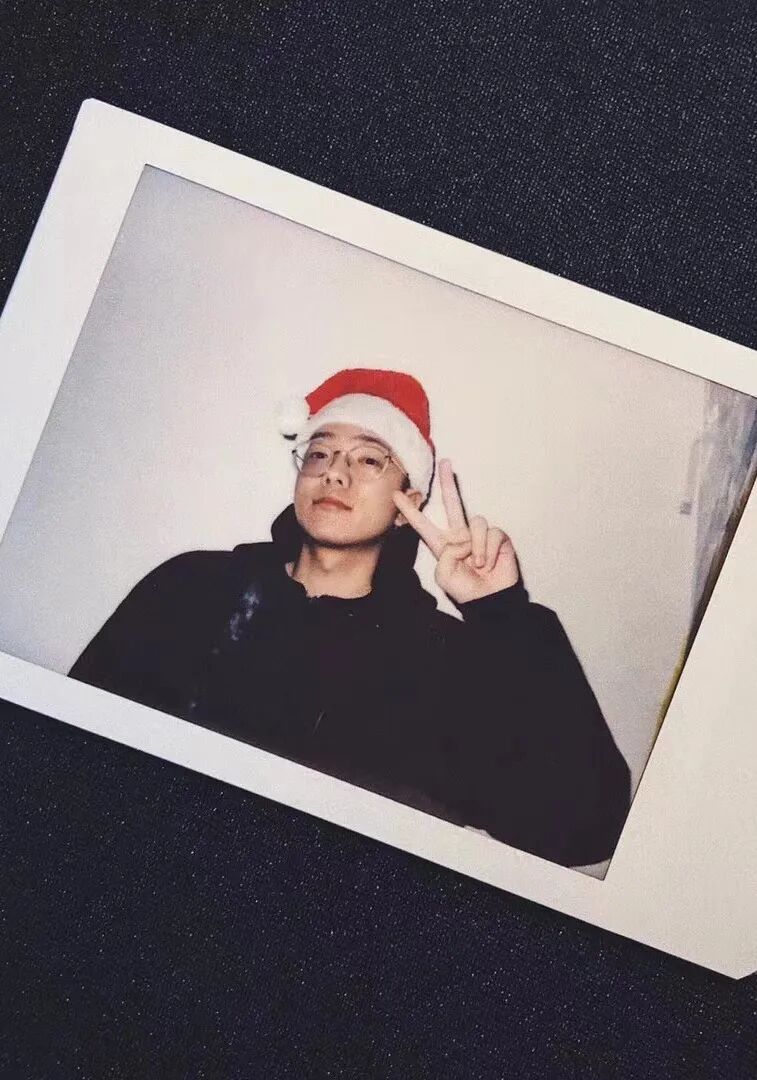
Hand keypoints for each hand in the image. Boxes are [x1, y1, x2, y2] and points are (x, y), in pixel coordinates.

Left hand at [393, 459, 519, 604]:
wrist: (489, 600)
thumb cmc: (466, 590)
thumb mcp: (444, 574)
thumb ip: (446, 553)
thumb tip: (463, 539)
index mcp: (443, 544)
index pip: (423, 524)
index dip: (410, 510)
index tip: (396, 495)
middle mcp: (461, 535)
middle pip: (452, 503)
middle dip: (448, 483)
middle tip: (444, 463)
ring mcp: (479, 535)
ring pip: (476, 522)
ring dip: (477, 547)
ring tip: (478, 565)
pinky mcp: (497, 537)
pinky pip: (492, 533)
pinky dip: (489, 550)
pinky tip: (489, 563)